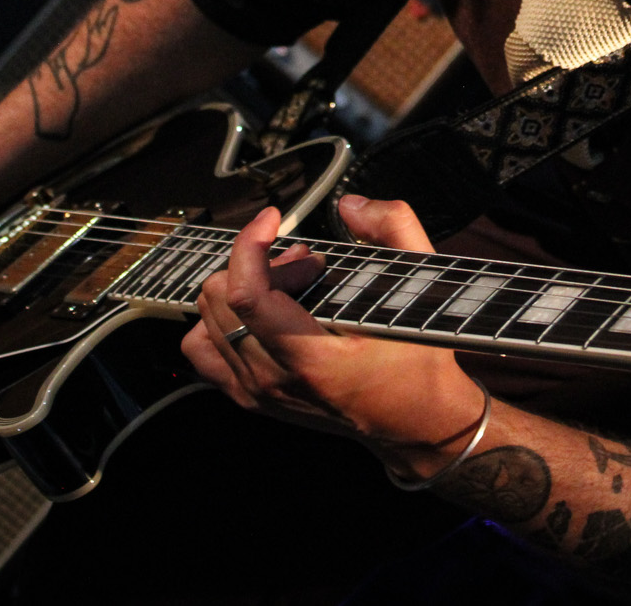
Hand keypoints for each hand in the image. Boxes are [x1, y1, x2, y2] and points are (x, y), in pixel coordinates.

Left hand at [181, 197, 485, 473]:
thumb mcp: (425, 290)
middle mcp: (273, 380)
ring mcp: (256, 392)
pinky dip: (223, 319)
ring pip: (207, 318)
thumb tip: (350, 207)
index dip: (251, 243)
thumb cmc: (419, 364)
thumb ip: (397, 231)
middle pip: (221, 298)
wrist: (414, 424)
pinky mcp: (249, 398)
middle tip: (306, 264)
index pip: (247, 294)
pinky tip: (262, 311)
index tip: (273, 219)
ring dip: (241, 288)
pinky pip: (204, 348)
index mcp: (312, 359)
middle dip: (260, 264)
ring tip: (287, 286)